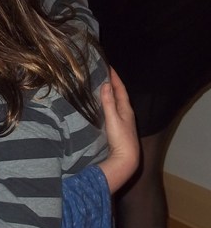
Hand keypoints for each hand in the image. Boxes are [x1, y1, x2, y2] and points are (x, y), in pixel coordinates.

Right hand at [97, 68, 139, 193]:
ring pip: (116, 103)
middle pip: (119, 94)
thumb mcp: (113, 119)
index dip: (115, 77)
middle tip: (103, 74)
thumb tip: (106, 84)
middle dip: (112, 84)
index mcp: (126, 109)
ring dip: (110, 94)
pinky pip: (113, 110)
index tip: (108, 67)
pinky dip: (108, 104)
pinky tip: (102, 106)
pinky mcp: (119, 128)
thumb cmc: (121, 139)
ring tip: (101, 86)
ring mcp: (123, 121)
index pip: (121, 89)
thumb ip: (109, 102)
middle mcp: (126, 113)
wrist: (126, 160)